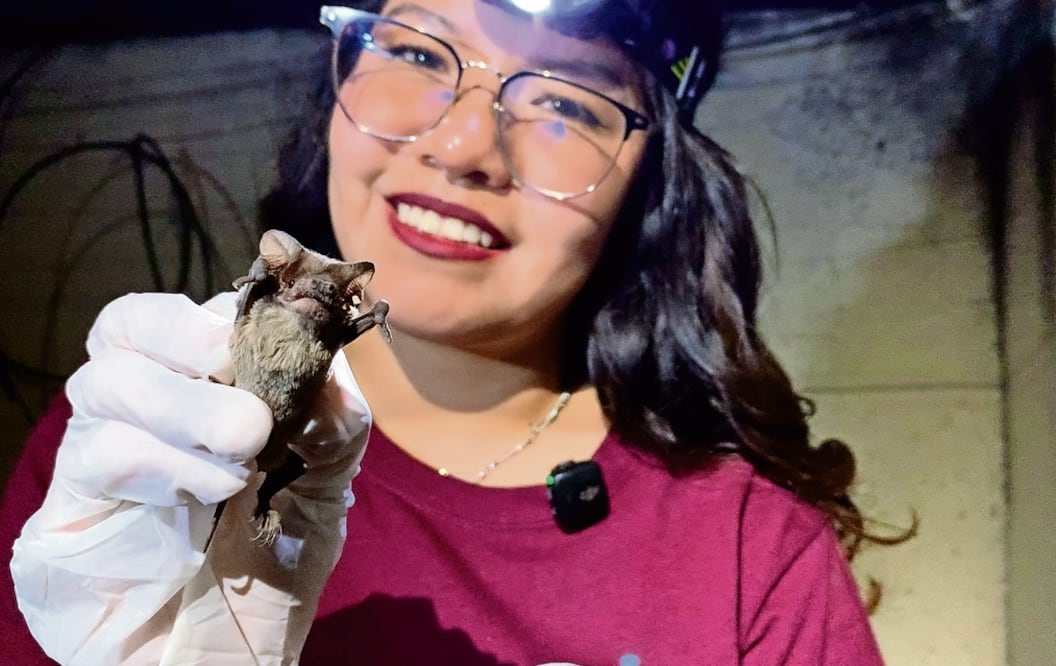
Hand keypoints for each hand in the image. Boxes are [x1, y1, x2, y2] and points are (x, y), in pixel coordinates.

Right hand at [12, 291, 371, 664]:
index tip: (268, 331)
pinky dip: (162, 462)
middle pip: (124, 328)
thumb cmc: (273, 568)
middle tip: (252, 403)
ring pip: (104, 382)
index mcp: (198, 391)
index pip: (184, 314)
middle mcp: (140, 412)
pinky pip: (93, 456)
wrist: (232, 661)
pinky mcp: (67, 512)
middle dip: (189, 343)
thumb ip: (334, 424)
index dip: (221, 312)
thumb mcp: (325, 489)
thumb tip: (327, 362)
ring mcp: (99, 457)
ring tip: (242, 456)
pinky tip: (212, 493)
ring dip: (183, 407)